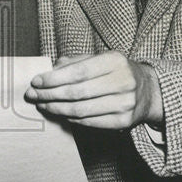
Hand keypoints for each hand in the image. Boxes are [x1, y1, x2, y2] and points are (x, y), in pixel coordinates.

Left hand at [25, 52, 162, 129]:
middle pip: (77, 92)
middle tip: (33, 96)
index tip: (36, 82)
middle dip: (50, 95)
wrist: (148, 91)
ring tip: (43, 105)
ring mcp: (125, 104)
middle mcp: (123, 82)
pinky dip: (71, 118)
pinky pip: (89, 122)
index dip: (54, 78)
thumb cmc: (116, 72)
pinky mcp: (124, 122)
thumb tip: (50, 70)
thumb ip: (74, 63)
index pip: (78, 72)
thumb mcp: (99, 59)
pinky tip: (60, 113)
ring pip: (81, 110)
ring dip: (56, 109)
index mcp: (115, 61)